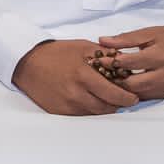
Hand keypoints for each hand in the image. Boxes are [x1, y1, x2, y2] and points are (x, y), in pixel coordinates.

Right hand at [14, 39, 136, 116]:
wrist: (29, 63)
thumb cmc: (57, 53)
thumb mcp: (83, 47)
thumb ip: (105, 55)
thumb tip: (126, 61)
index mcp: (83, 75)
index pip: (113, 94)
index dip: (127, 97)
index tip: (134, 97)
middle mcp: (76, 93)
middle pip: (107, 107)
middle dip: (119, 104)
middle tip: (126, 99)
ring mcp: (67, 105)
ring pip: (96, 113)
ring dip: (106, 108)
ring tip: (111, 100)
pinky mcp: (60, 112)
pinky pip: (83, 115)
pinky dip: (92, 110)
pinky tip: (94, 101)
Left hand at [89, 24, 163, 103]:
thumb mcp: (149, 33)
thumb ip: (125, 39)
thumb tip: (102, 41)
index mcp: (160, 56)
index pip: (130, 63)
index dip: (111, 62)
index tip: (98, 60)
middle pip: (132, 84)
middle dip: (114, 80)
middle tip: (100, 74)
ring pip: (137, 94)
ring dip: (121, 88)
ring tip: (108, 79)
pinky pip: (144, 97)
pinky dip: (132, 92)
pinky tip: (122, 84)